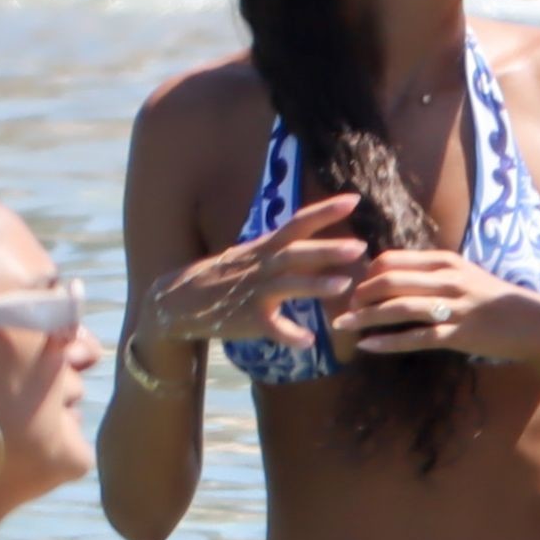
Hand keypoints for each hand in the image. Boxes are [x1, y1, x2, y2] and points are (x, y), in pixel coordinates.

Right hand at [141, 194, 364, 349]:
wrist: (180, 301)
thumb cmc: (224, 276)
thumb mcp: (252, 254)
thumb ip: (283, 247)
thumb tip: (319, 238)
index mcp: (265, 248)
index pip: (298, 223)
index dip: (325, 211)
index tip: (354, 199)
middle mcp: (261, 265)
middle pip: (296, 253)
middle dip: (327, 249)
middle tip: (360, 246)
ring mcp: (253, 292)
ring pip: (286, 286)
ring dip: (314, 284)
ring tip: (343, 286)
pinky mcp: (247, 319)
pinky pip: (271, 327)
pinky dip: (289, 333)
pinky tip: (308, 340)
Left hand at [330, 248, 539, 365]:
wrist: (531, 322)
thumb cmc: (493, 300)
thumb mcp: (463, 275)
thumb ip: (432, 274)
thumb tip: (395, 277)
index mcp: (445, 262)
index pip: (393, 260)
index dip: (367, 273)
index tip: (355, 287)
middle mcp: (446, 280)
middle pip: (389, 281)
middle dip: (360, 294)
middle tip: (344, 308)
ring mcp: (453, 307)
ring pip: (398, 308)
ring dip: (365, 317)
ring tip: (343, 326)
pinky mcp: (458, 334)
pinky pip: (416, 337)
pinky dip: (388, 342)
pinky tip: (368, 346)